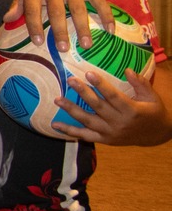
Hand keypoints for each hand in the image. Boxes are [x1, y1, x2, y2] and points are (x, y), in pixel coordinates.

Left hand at [12, 0, 111, 49]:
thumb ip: (18, 2)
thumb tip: (6, 19)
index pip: (32, 10)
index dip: (34, 27)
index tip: (38, 42)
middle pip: (56, 12)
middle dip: (60, 31)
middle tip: (63, 49)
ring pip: (79, 9)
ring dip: (83, 28)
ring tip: (86, 45)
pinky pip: (100, 2)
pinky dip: (106, 16)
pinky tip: (110, 30)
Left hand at [50, 68, 171, 146]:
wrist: (155, 135)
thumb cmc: (153, 111)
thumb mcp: (152, 96)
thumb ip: (140, 83)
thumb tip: (127, 70)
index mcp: (132, 110)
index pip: (113, 96)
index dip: (101, 85)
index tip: (89, 73)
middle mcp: (119, 122)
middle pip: (98, 106)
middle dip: (83, 92)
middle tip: (70, 80)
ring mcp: (110, 133)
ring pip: (88, 121)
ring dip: (71, 110)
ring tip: (57, 100)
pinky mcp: (104, 140)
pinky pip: (85, 136)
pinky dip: (69, 131)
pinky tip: (55, 125)